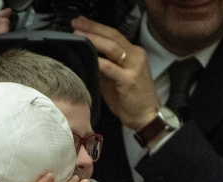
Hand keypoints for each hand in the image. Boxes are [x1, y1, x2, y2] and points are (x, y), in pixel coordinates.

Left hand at [71, 16, 158, 130]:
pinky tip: (88, 56)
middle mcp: (135, 56)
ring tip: (79, 34)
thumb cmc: (129, 100)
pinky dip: (99, 61)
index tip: (80, 23)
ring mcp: (133, 67)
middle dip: (93, 28)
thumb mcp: (114, 80)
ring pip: (112, 47)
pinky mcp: (129, 79)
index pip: (114, 36)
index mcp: (133, 54)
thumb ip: (103, 68)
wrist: (145, 116)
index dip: (97, 28)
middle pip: (112, 36)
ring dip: (94, 39)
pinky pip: (111, 67)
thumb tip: (85, 59)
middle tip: (76, 23)